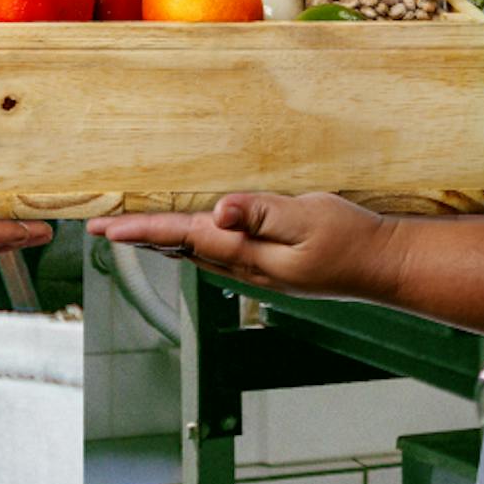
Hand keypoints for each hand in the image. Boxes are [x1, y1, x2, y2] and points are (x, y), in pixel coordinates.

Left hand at [90, 193, 401, 300]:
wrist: (383, 266)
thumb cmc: (351, 239)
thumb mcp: (308, 217)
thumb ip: (262, 213)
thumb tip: (219, 210)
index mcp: (249, 254)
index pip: (184, 237)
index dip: (141, 231)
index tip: (104, 228)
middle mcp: (246, 268)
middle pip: (180, 250)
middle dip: (139, 239)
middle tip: (100, 229)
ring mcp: (258, 272)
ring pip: (196, 256)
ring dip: (161, 243)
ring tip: (130, 233)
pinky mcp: (271, 268)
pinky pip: (217, 256)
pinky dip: (190, 245)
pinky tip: (189, 239)